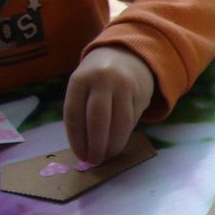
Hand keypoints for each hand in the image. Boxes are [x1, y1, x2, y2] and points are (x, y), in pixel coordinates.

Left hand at [63, 45, 154, 164]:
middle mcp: (102, 80)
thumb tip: (84, 147)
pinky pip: (132, 119)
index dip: (77, 139)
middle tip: (94, 160)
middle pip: (97, 118)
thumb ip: (81, 110)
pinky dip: (124, 135)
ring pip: (119, 122)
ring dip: (113, 144)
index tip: (80, 155)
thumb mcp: (83, 85)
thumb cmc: (98, 78)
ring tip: (108, 155)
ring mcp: (124, 85)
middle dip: (96, 144)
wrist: (128, 54)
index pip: (74, 114)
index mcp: (80, 79)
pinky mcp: (141, 92)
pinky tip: (118, 143)